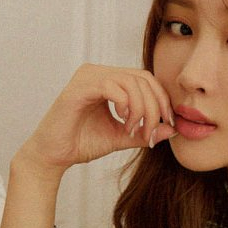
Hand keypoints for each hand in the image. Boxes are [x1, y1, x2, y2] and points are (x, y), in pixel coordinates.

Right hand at [19, 63, 176, 171]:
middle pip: (143, 79)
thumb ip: (146, 131)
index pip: (146, 79)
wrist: (55, 155)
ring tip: (134, 130)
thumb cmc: (83, 143)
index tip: (169, 122)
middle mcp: (98, 72)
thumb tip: (172, 130)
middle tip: (151, 132)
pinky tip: (123, 122)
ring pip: (131, 82)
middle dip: (155, 107)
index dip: (162, 99)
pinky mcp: (78, 88)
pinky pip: (111, 87)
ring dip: (141, 109)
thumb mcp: (123, 137)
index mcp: (109, 80)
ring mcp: (87, 77)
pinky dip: (125, 105)